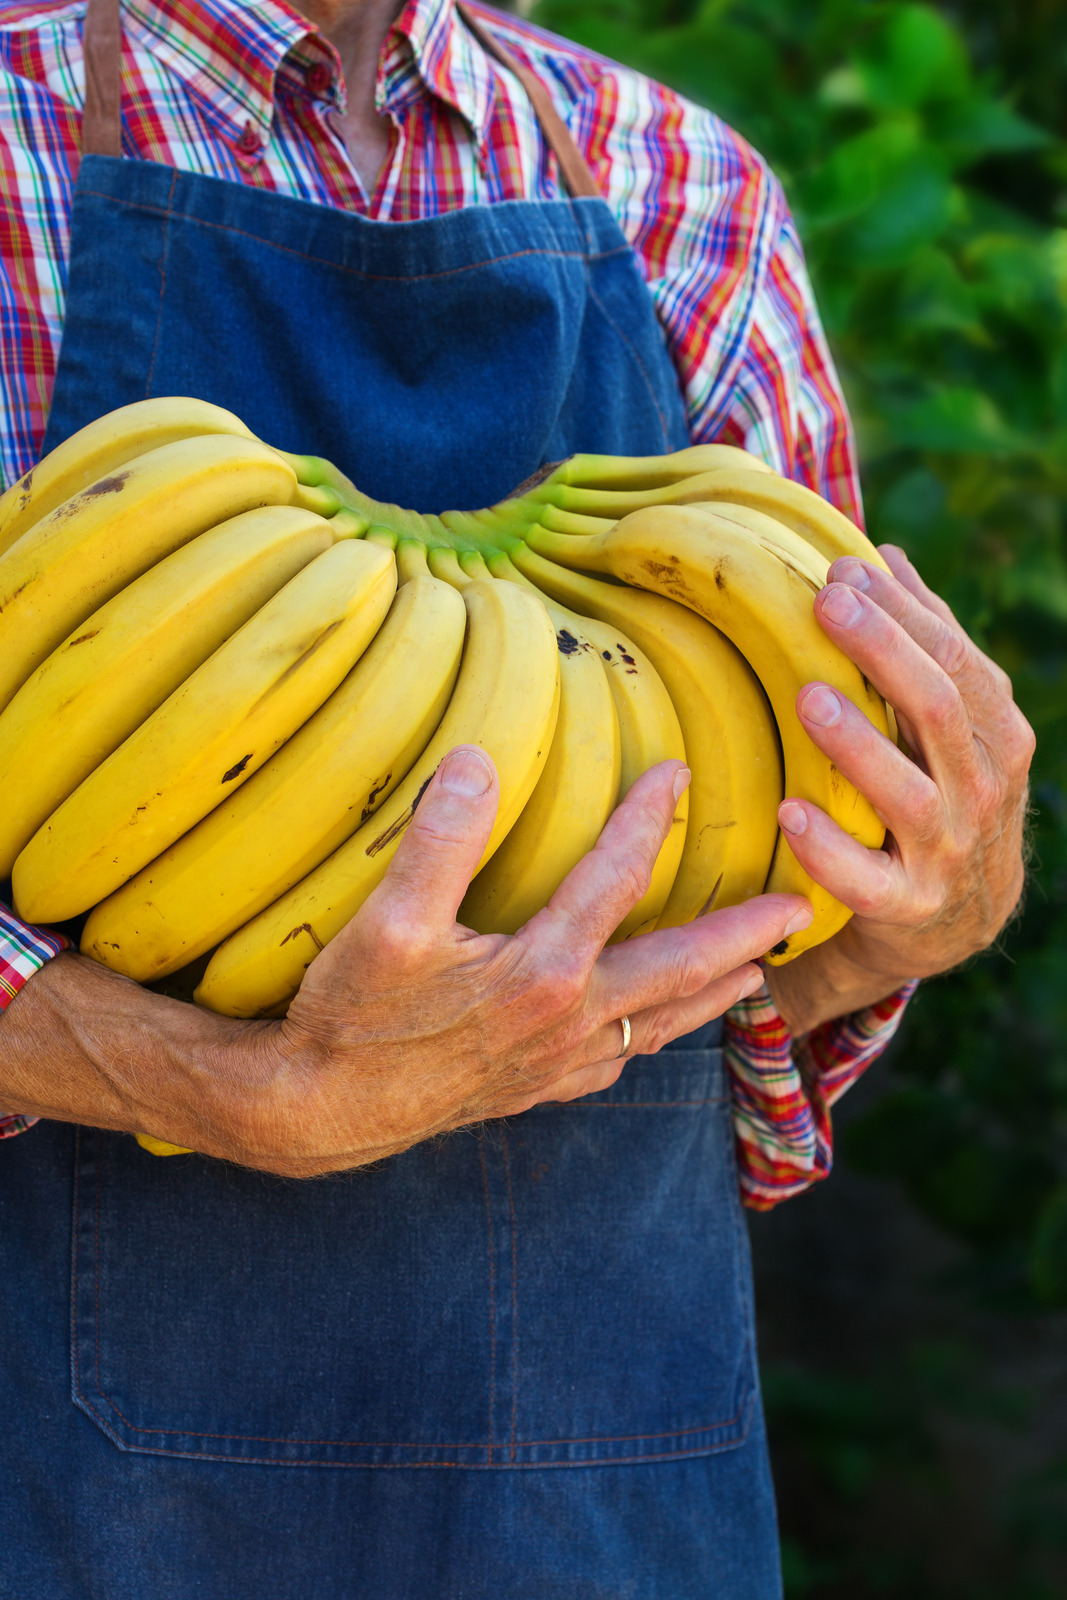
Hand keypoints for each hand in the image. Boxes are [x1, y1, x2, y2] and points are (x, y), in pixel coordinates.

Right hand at [242, 749, 811, 1175]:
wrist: (321, 1114)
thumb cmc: (353, 1017)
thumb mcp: (386, 923)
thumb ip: (439, 840)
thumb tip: (479, 760)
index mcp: (546, 971)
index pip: (615, 878)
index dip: (649, 818)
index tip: (680, 772)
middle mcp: (570, 1021)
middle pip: (679, 968)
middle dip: (742, 934)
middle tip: (798, 910)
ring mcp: (558, 1063)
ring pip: (662, 1024)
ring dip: (715, 994)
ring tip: (757, 975)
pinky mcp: (536, 1090)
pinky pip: (620, 1063)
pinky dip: (657, 1039)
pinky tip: (655, 1034)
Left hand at [763, 545, 1034, 1036]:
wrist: (956, 915)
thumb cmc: (939, 791)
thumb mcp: (946, 723)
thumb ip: (925, 643)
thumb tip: (886, 558)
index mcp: (992, 731)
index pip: (954, 659)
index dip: (902, 613)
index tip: (844, 571)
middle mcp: (981, 787)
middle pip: (938, 708)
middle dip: (882, 651)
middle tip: (825, 605)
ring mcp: (946, 848)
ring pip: (906, 792)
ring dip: (856, 744)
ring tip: (808, 697)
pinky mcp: (907, 904)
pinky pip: (866, 879)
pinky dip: (827, 848)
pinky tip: (788, 811)